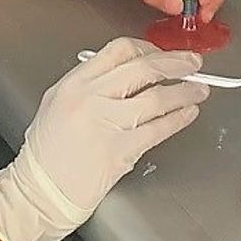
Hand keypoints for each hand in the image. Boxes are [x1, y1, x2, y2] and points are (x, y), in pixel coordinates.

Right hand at [0, 39, 206, 240]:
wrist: (40, 192)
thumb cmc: (47, 153)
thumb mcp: (58, 103)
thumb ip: (90, 84)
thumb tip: (127, 71)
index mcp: (75, 83)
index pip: (119, 50)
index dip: (148, 48)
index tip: (161, 53)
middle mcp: (91, 98)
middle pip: (144, 68)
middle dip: (175, 63)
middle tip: (193, 64)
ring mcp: (107, 124)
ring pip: (157, 97)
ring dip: (185, 91)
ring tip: (200, 90)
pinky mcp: (121, 151)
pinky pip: (158, 128)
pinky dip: (179, 118)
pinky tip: (188, 113)